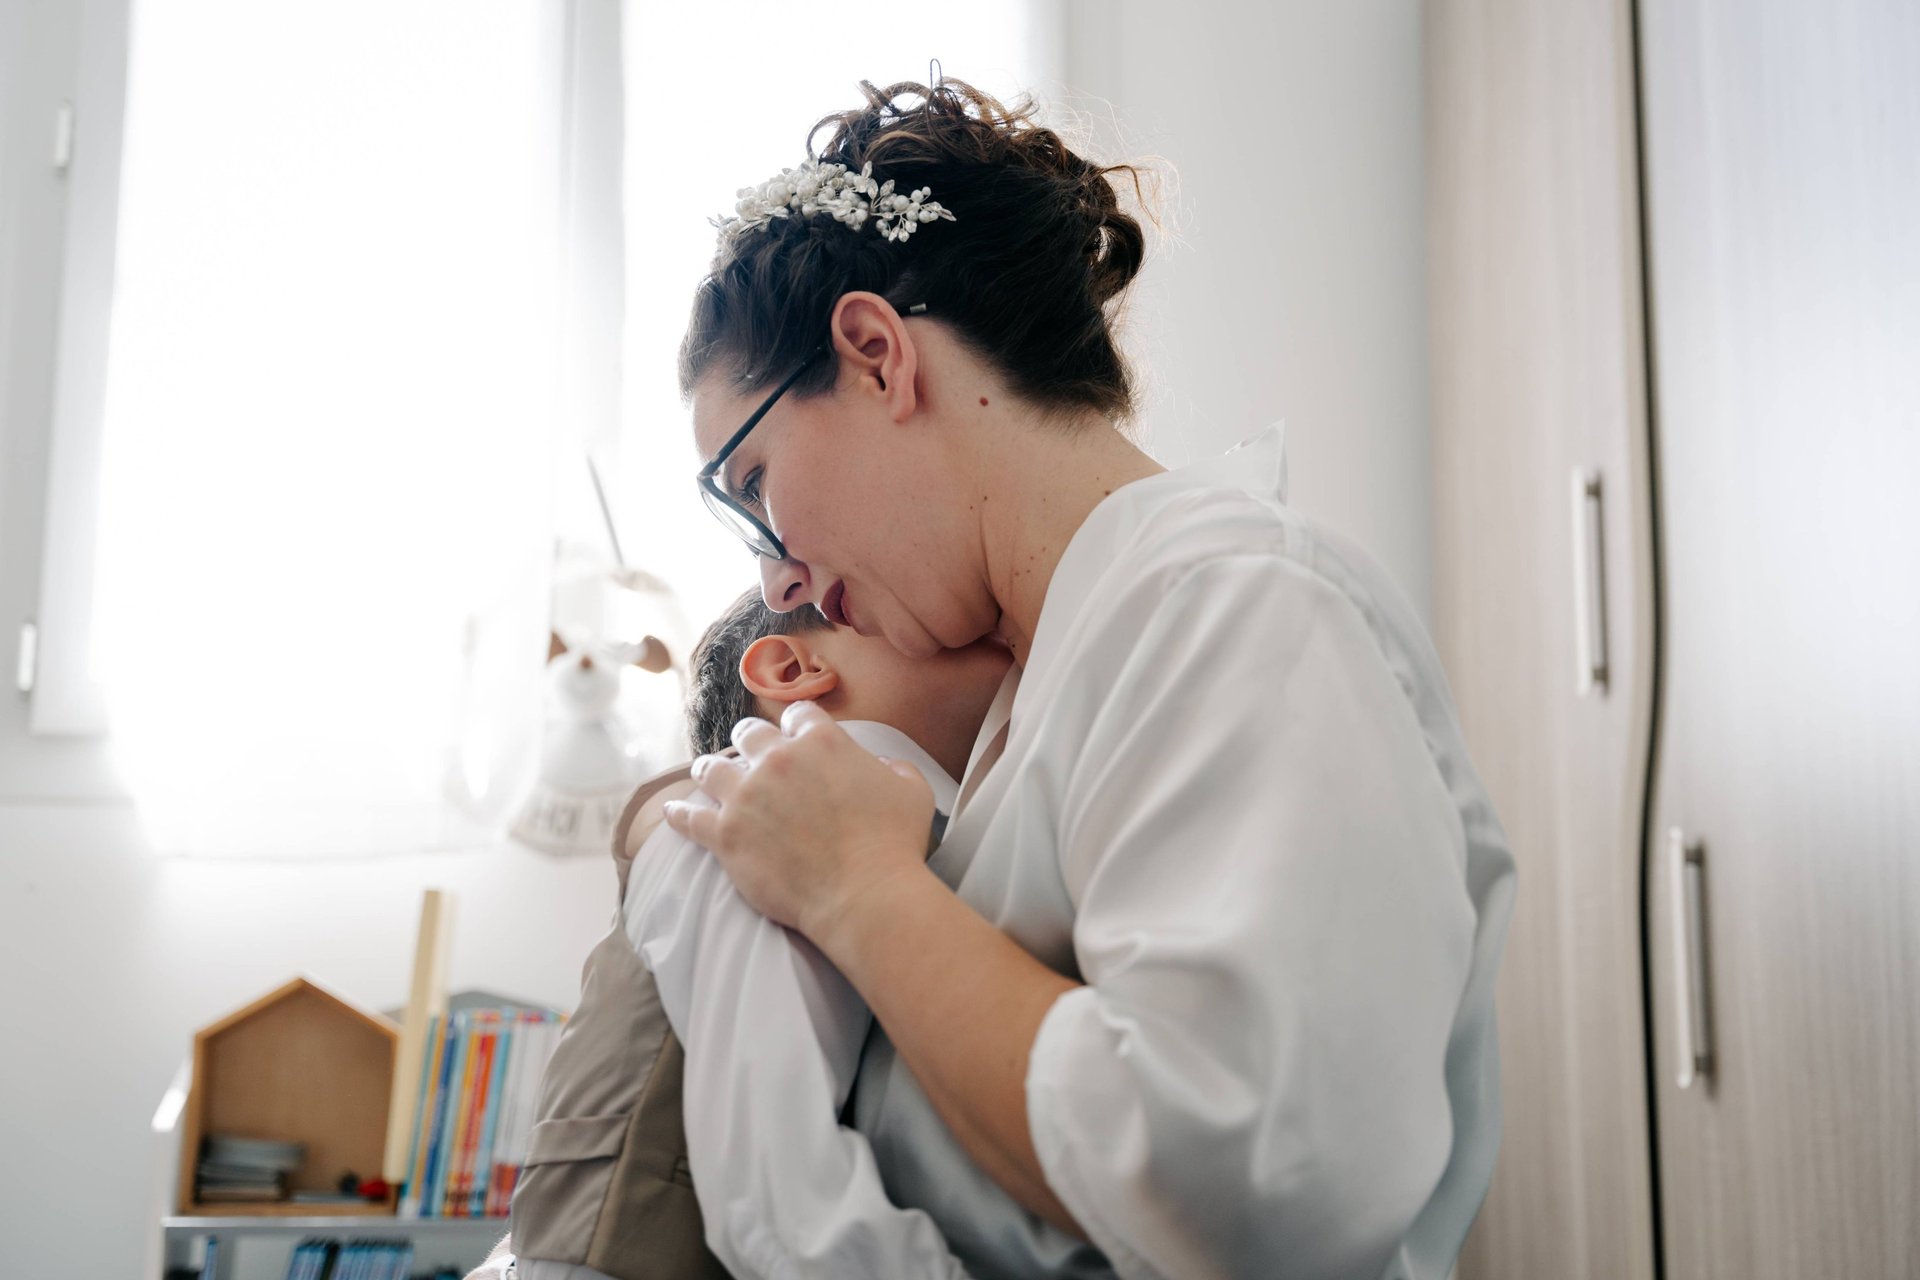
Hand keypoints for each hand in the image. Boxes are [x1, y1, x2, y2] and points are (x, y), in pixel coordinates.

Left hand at [663, 701, 936, 941]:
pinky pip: (689, 817)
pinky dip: (679, 814)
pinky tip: (672, 811)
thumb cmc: (894, 844)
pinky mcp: (725, 835)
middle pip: (748, 734)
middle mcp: (777, 759)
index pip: (798, 714)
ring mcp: (746, 795)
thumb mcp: (913, 790)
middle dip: (750, 743)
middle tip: (752, 757)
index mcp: (821, 741)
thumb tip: (882, 766)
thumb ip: (893, 767)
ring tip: (709, 775)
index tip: (795, 737)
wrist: (865, 894)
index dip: (796, 725)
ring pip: (711, 767)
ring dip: (711, 770)